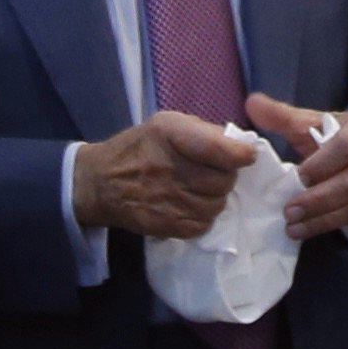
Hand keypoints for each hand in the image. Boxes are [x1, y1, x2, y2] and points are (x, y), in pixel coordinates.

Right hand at [73, 110, 256, 239]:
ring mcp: (166, 200)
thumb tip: (239, 144)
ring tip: (201, 189)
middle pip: (224, 181)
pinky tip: (191, 204)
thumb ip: (203, 131)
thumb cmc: (139, 147)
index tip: (246, 155)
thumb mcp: (166, 123)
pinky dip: (203, 216)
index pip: (220, 149)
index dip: (240, 154)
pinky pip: (203, 225)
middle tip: (214, 172)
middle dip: (226, 176)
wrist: (101, 182)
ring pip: (216, 205)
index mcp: (170, 134)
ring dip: (215, 197)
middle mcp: (168, 168)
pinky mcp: (164, 225)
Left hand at [257, 93, 347, 241]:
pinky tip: (314, 229)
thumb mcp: (316, 122)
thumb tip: (252, 103)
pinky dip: (338, 226)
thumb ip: (284, 116)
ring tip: (294, 227)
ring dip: (324, 219)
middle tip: (289, 211)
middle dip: (318, 200)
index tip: (297, 176)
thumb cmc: (341, 135)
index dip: (322, 164)